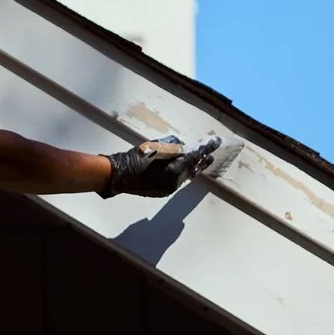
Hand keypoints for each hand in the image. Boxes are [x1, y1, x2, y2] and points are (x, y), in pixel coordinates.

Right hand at [100, 135, 220, 197]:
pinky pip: (176, 181)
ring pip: (185, 177)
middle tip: (211, 156)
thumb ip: (172, 148)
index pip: (194, 157)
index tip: (215, 142)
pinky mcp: (162, 192)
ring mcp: (168, 189)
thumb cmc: (134, 158)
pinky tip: (181, 170)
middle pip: (193, 170)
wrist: (118, 175)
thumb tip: (183, 149)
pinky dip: (180, 174)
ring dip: (191, 169)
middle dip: (202, 162)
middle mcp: (174, 182)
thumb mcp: (155, 147)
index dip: (206, 148)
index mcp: (174, 171)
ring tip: (200, 162)